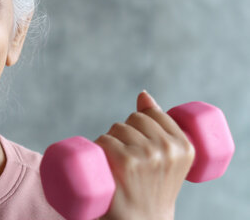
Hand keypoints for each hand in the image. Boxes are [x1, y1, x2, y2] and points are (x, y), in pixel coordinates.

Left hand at [95, 91, 194, 219]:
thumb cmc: (149, 189)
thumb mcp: (166, 158)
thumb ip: (159, 124)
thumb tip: (143, 94)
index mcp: (185, 146)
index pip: (152, 113)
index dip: (140, 125)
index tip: (140, 146)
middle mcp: (168, 149)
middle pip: (132, 119)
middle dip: (125, 133)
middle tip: (127, 161)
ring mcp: (147, 155)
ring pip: (116, 128)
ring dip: (110, 142)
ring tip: (117, 167)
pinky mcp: (124, 161)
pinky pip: (104, 139)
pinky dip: (99, 148)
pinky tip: (105, 165)